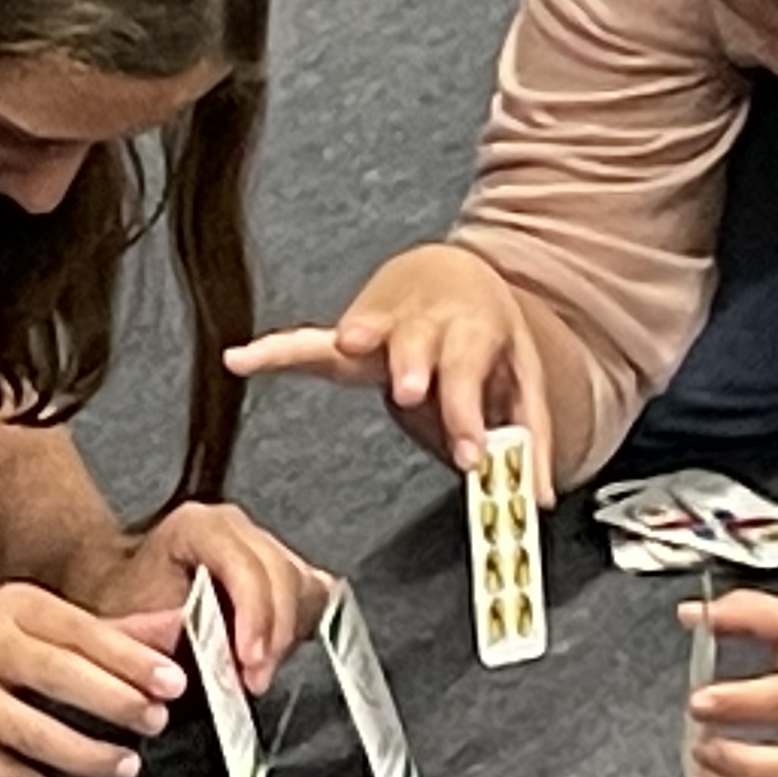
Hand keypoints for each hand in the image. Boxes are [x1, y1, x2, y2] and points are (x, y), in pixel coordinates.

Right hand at [0, 586, 191, 776]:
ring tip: (129, 766)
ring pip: (32, 734)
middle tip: (157, 720)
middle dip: (114, 701)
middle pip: (56, 675)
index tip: (173, 679)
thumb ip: (107, 631)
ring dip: (88, 755)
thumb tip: (178, 627)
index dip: (129, 657)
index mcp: (11, 607)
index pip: (79, 629)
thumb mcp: (31, 624)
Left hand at [94, 498, 330, 691]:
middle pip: (282, 576)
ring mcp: (260, 541)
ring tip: (258, 670)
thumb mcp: (138, 618)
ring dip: (287, 634)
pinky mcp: (278, 563)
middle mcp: (235, 526)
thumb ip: (181, 634)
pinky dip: (298, 625)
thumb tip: (225, 661)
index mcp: (198, 526)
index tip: (250, 661)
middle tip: (255, 679)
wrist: (123, 591)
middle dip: (274, 634)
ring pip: (302, 585)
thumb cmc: (127, 604)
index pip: (246, 566)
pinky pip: (309, 592)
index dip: (255, 616)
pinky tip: (274, 650)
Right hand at [225, 243, 550, 491]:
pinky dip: (275, 351)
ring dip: (359, 336)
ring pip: (368, 330)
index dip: (468, 414)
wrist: (452, 277)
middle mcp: (426, 323)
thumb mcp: (521, 381)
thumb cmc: (483, 337)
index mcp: (473, 334)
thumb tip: (535, 499)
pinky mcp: (346, 337)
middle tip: (411, 389)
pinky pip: (306, 343)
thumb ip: (530, 441)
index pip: (469, 374)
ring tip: (349, 345)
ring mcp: (383, 325)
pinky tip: (242, 359)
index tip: (470, 454)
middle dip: (414, 365)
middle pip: (419, 343)